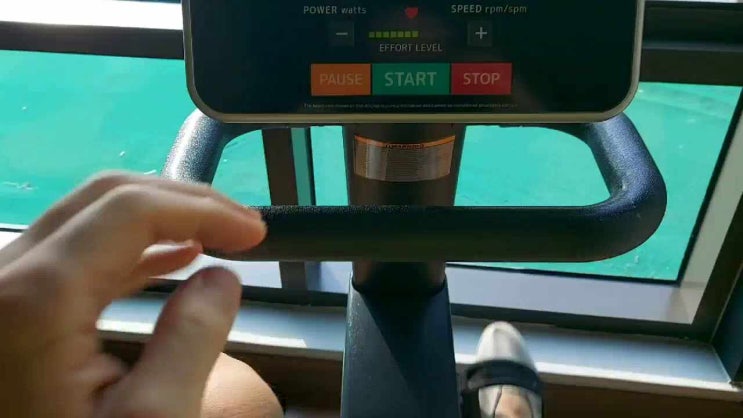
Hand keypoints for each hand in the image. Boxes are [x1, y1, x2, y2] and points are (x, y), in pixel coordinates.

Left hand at [0, 172, 266, 417]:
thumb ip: (192, 340)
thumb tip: (221, 278)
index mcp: (36, 297)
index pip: (132, 210)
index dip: (204, 209)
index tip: (256, 233)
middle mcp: (5, 277)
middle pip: (105, 198)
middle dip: (184, 203)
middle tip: (243, 229)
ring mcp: (1, 291)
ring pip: (88, 218)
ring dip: (161, 219)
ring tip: (219, 236)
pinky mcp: (10, 310)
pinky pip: (75, 253)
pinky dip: (131, 247)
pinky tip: (173, 256)